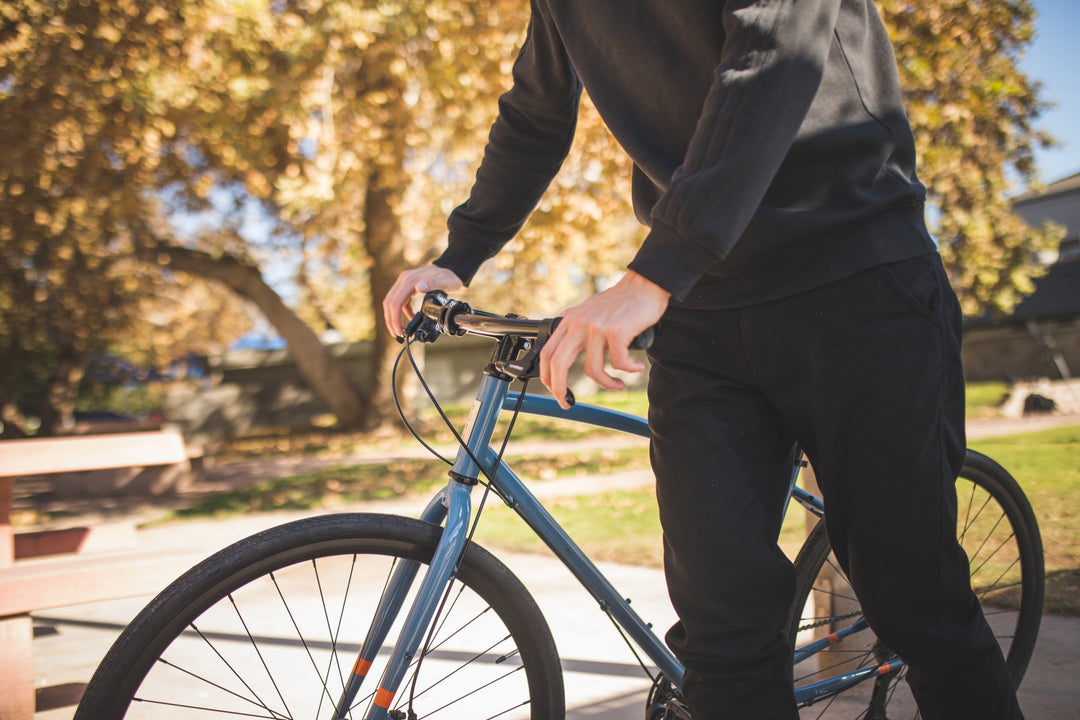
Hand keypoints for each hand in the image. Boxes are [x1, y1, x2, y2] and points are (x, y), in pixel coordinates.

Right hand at [382, 265, 464, 337]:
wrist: (450, 269)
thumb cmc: (449, 277)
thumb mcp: (445, 281)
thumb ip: (433, 284)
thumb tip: (418, 288)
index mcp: (410, 280)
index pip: (396, 302)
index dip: (395, 318)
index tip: (400, 331)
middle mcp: (404, 279)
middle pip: (389, 302)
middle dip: (391, 320)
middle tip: (396, 334)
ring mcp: (404, 282)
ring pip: (391, 302)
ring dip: (393, 317)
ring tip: (399, 330)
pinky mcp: (406, 286)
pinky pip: (399, 300)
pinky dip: (401, 311)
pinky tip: (411, 318)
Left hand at [540, 271, 669, 408]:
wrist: (644, 286)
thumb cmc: (620, 303)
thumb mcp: (589, 313)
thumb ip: (576, 330)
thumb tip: (566, 357)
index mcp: (569, 321)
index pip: (547, 354)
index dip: (548, 377)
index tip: (556, 392)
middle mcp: (578, 323)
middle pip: (558, 363)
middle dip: (559, 389)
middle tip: (567, 403)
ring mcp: (596, 327)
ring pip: (593, 370)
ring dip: (607, 384)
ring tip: (618, 384)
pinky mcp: (616, 331)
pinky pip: (618, 363)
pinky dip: (628, 370)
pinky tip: (636, 367)